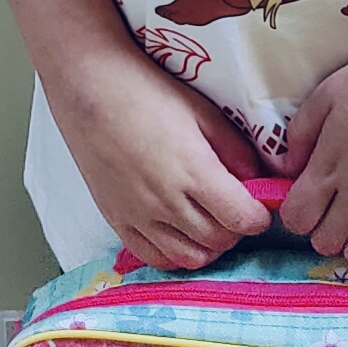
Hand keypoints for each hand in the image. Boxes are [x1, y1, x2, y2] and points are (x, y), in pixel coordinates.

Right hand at [49, 48, 270, 272]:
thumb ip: (235, 150)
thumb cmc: (146, 92)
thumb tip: (257, 180)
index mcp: (194, 171)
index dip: (258, 217)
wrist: (89, 89)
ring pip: (189, 257)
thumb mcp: (202, 112)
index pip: (242, 219)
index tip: (259, 207)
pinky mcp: (116, 219)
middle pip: (219, 241)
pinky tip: (180, 234)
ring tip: (210, 223)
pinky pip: (153, 257)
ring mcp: (139, 215)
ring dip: (208, 246)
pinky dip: (175, 254)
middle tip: (235, 209)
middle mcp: (166, 201)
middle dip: (236, 230)